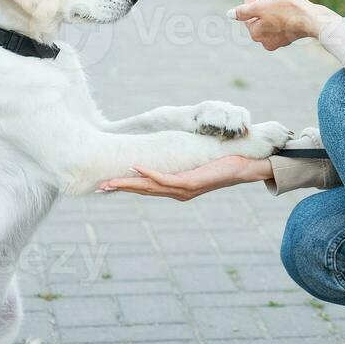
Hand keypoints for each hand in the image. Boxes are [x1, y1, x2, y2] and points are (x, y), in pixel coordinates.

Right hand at [96, 155, 273, 199]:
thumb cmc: (224, 164)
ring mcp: (183, 190)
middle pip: (143, 191)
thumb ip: (186, 160)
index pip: (148, 189)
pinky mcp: (190, 183)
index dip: (128, 187)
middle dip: (121, 189)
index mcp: (178, 189)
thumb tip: (175, 150)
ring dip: (129, 184)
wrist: (244, 169)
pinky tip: (136, 168)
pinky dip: (149, 174)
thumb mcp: (199, 163)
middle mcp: (178, 192)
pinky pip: (165, 179)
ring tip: (110, 182)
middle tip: (100, 188)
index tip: (109, 185)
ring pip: (149, 188)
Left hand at [227, 0, 337, 51]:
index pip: (247, 15)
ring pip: (272, 14)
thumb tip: (229, 15)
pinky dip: (280, 5)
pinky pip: (282, 18)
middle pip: (260, 15)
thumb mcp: (260, 7)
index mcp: (257, 35)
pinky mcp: (292, 33)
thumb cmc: (285, 11)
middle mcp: (267, 40)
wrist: (312, 18)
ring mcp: (280, 38)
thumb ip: (243, 11)